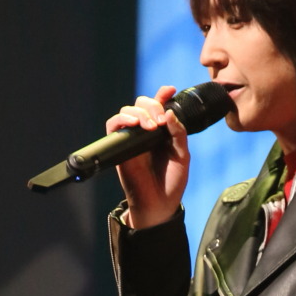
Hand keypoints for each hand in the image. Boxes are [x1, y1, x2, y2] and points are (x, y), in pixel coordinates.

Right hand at [108, 85, 190, 228]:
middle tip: (161, 120)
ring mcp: (132, 138)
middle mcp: (146, 132)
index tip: (171, 90)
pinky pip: (114, 125)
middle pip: (142, 103)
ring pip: (128, 110)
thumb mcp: (182, 155)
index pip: (159, 106)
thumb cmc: (171, 182)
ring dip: (140, 112)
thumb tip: (170, 113)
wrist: (159, 205)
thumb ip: (179, 133)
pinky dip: (122, 119)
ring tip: (151, 126)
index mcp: (162, 131)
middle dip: (152, 105)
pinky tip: (135, 124)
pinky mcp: (120, 147)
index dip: (163, 94)